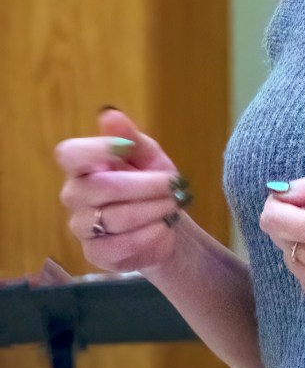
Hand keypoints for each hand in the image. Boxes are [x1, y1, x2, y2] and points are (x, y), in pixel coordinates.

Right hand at [54, 109, 186, 273]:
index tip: (125, 147)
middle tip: (173, 184)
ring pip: (116, 217)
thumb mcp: (148, 156)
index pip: (69, 154)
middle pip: (103, 187)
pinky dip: (149, 233)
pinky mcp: (95, 254)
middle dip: (146, 185)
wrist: (162, 224)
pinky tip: (162, 226)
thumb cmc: (150, 182)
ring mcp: (82, 227)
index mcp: (83, 166)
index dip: (94, 150)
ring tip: (173, 204)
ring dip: (153, 209)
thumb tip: (109, 114)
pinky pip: (121, 244)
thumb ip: (130, 137)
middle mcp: (74, 195)